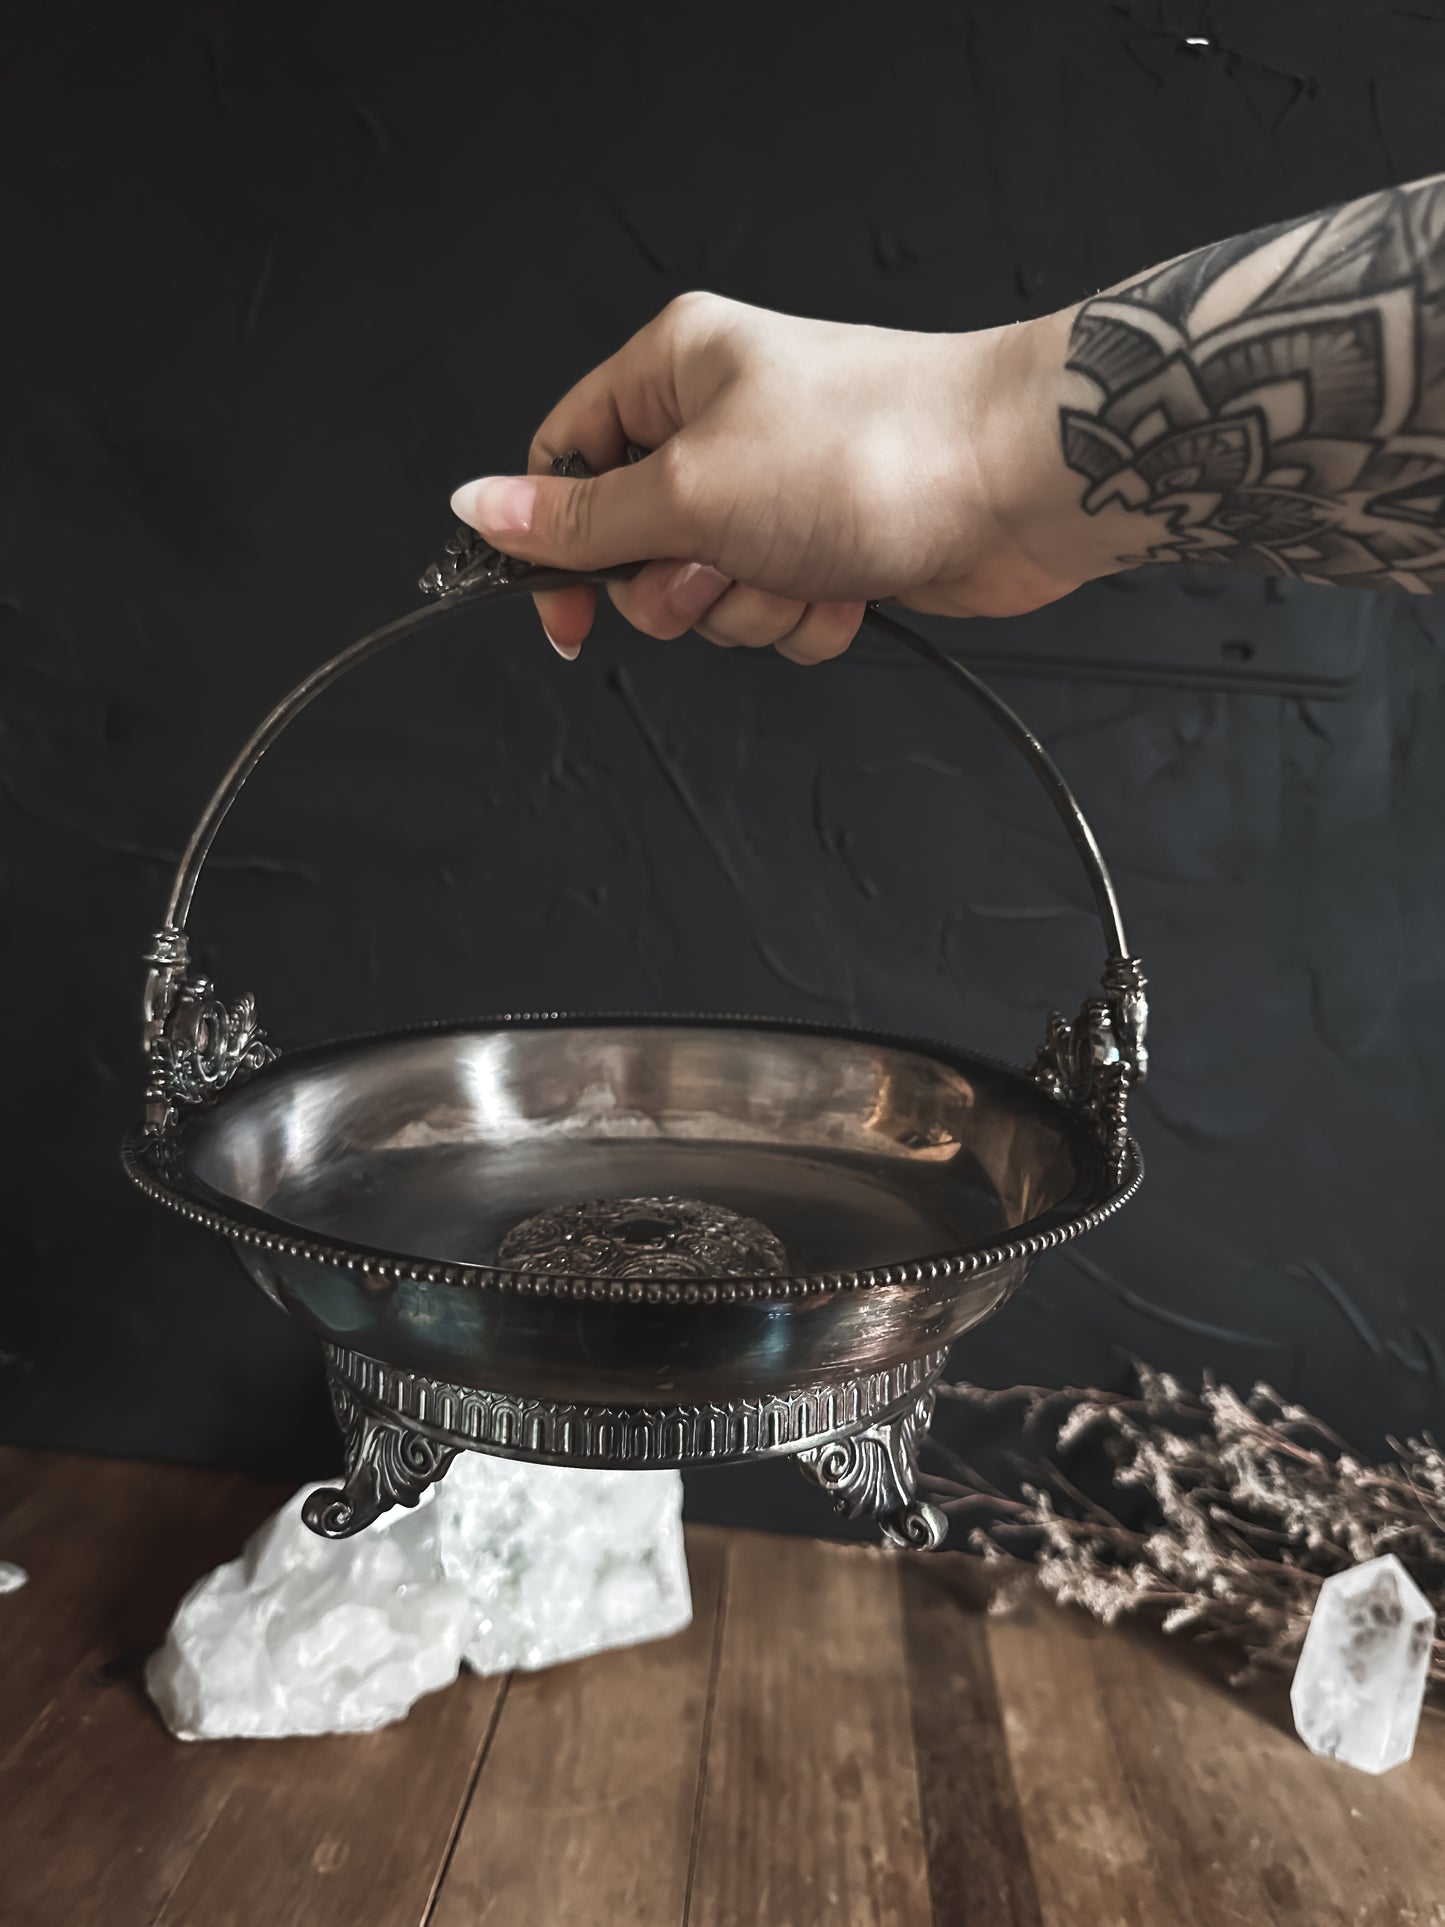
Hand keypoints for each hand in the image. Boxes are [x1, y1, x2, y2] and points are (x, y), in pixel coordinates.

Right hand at [448, 292, 1111, 664]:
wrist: (1018, 481)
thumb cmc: (869, 451)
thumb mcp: (690, 491)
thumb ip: (582, 520)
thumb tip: (480, 509)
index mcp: (673, 373)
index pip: (566, 460)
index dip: (555, 544)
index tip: (564, 614)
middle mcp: (722, 426)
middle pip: (637, 544)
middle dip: (678, 585)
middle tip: (721, 566)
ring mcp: (781, 489)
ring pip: (711, 592)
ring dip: (750, 606)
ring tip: (803, 568)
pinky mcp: (832, 543)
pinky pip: (778, 611)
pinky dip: (807, 617)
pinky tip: (849, 588)